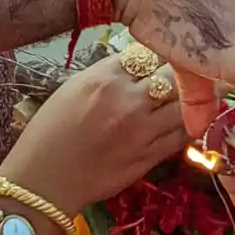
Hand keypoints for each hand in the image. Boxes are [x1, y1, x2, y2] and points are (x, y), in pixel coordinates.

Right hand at [0, 52, 186, 215]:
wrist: (45, 180)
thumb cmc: (50, 133)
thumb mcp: (73, 88)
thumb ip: (108, 74)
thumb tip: (137, 66)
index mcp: (104, 78)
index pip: (147, 53)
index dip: (155, 55)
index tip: (156, 60)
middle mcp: (128, 99)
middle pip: (173, 74)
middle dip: (178, 73)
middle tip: (179, 76)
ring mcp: (143, 129)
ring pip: (185, 103)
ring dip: (188, 98)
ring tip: (188, 97)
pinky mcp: (152, 155)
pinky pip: (183, 133)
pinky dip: (188, 124)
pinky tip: (185, 121)